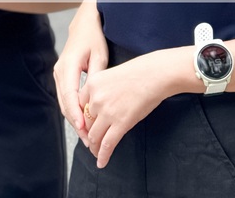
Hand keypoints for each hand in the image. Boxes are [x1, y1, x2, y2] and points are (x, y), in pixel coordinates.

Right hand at [53, 1, 107, 146]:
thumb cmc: (93, 38)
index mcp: (68, 65)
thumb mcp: (99, 55)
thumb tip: (96, 100)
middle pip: (65, 103)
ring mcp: (59, 74)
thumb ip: (96, 77)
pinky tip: (83, 122)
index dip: (76, 113)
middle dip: (76, 123)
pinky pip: (66, 97)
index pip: (70, 95)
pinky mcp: (62, 77)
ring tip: (87, 136)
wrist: (84, 25)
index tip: (83, 128)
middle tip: (88, 140)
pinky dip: (73, 111)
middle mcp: (60, 71)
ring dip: (74, 119)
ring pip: (64, 102)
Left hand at [78, 52, 171, 168]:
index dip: (83, 119)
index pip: (80, 106)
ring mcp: (107, 111)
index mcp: (92, 83)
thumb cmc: (138, 73)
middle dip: (88, 134)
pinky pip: (107, 144)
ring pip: (94, 136)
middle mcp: (96, 98)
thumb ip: (100, 91)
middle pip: (86, 122)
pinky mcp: (120, 123)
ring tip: (96, 153)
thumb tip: (97, 109)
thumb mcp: (110, 76)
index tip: (86, 126)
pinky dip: (103, 155)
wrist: (154, 75)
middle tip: (91, 142)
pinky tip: (101, 162)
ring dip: (94, 147)